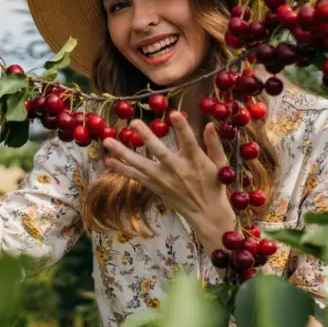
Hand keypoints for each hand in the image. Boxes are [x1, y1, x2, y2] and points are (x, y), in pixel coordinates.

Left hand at [101, 111, 232, 225]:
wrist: (206, 213)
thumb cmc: (214, 184)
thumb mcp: (220, 163)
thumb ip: (214, 143)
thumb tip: (209, 124)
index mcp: (195, 161)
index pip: (188, 141)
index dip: (182, 128)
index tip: (174, 114)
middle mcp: (177, 170)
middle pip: (160, 152)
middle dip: (147, 137)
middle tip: (134, 122)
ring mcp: (164, 180)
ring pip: (141, 165)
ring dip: (123, 153)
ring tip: (107, 141)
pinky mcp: (156, 187)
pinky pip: (136, 177)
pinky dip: (122, 169)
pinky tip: (109, 161)